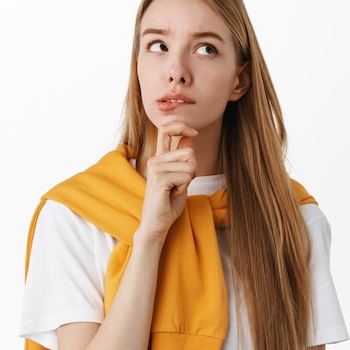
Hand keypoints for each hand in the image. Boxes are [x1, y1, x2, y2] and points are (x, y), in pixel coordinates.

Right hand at [137, 122, 197, 240]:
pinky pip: (186, 176)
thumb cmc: (168, 203)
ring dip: (188, 180)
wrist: (157, 223)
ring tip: (174, 190)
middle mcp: (155, 160)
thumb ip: (182, 156)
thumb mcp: (179, 176)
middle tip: (180, 184)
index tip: (194, 132)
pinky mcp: (159, 178)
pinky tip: (172, 194)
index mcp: (159, 158)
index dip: (181, 126)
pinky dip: (184, 188)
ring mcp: (155, 168)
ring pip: (190, 165)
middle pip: (189, 152)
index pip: (165, 129)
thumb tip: (190, 136)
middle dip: (193, 169)